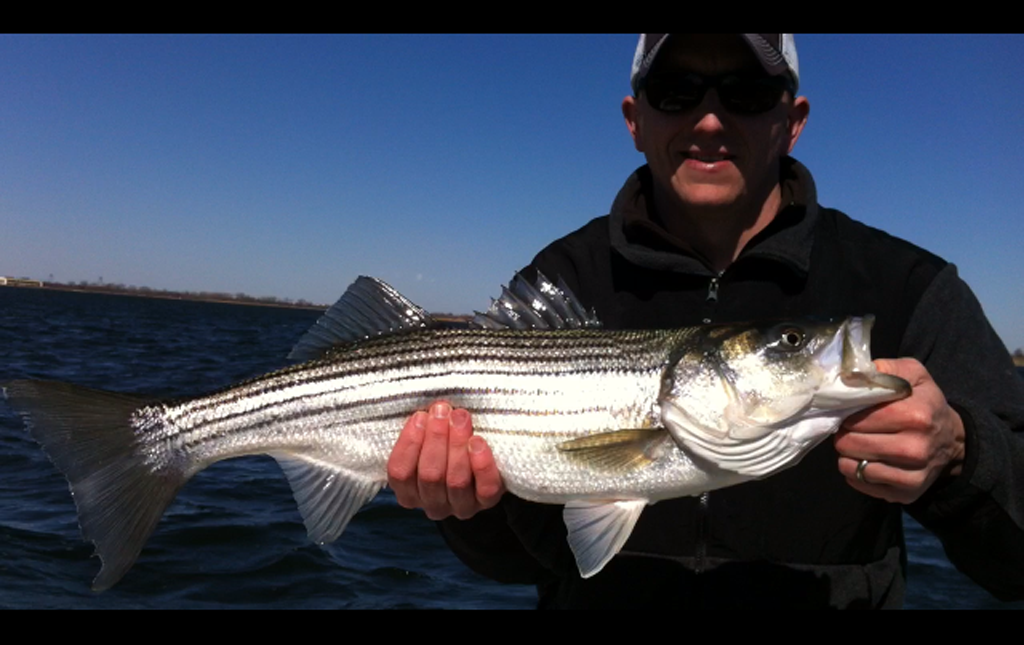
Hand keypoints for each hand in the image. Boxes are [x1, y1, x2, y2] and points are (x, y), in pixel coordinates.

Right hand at [387, 401, 505, 519]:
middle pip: (430, 475)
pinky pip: (485, 489)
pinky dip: (482, 465)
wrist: (479, 467)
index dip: (409, 443)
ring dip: (457, 445)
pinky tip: (477, 442)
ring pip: (456, 481)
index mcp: (409, 493)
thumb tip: (427, 408)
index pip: (400, 473)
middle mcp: (432, 505)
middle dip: (436, 438)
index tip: (419, 416)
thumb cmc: (444, 447)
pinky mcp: (486, 503)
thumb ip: (421, 431)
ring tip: (460, 418)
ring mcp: (460, 507)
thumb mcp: (426, 442)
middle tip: (442, 411)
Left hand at [834, 358, 965, 503]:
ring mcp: (911, 475)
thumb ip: (885, 369)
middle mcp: (915, 449)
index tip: (850, 411)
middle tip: (852, 428)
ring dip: (847, 454)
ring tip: (858, 443)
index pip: (858, 418)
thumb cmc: (925, 403)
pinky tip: (866, 459)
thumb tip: (852, 374)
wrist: (952, 440)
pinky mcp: (905, 494)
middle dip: (844, 433)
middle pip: (850, 443)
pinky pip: (860, 483)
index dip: (848, 413)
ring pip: (851, 466)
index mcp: (916, 416)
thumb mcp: (914, 375)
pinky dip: (855, 472)